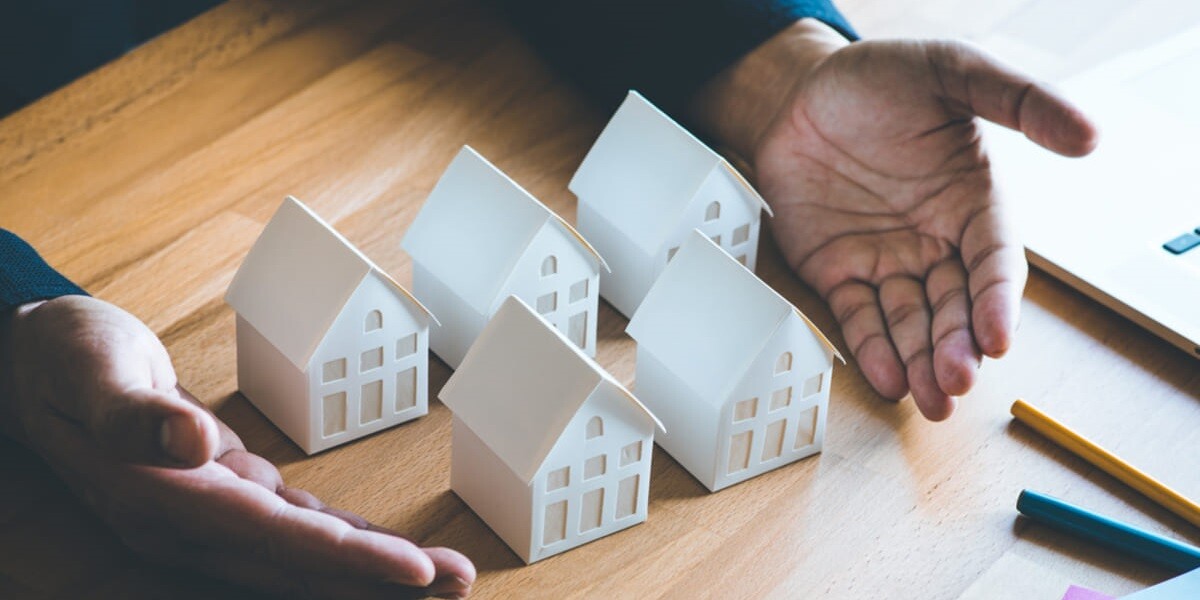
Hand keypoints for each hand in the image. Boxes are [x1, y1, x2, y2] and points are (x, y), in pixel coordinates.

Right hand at [0, 296, 473, 597]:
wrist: (34, 363)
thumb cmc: (62, 354)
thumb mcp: (86, 364)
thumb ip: (129, 411)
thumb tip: (188, 442)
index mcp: (160, 497)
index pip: (270, 538)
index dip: (344, 558)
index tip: (413, 569)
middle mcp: (188, 522)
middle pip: (300, 563)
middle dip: (381, 579)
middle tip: (461, 583)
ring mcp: (207, 514)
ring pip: (305, 552)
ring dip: (374, 566)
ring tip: (448, 577)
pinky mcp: (224, 496)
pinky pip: (294, 527)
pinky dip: (345, 540)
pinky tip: (389, 550)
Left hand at [691, 22, 1096, 419]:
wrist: (799, 89)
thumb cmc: (880, 78)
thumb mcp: (953, 71)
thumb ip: (1018, 100)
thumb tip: (1088, 137)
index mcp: (974, 202)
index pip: (995, 263)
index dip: (998, 302)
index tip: (999, 338)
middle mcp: (935, 240)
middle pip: (955, 306)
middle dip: (958, 347)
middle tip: (957, 381)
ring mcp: (886, 260)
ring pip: (911, 323)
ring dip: (922, 362)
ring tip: (931, 399)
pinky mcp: (838, 272)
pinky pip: (859, 318)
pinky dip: (871, 350)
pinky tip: (888, 379)